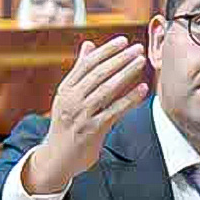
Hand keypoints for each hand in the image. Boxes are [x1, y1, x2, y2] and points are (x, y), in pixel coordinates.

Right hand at [23, 36, 148, 193]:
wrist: (57, 158)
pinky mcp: (93, 130)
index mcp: (66, 89)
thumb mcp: (67, 96)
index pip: (87, 64)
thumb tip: (89, 45)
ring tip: (141, 62)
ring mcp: (82, 115)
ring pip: (107, 89)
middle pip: (99, 74)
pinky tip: (142, 88)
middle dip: (120, 58)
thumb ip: (79, 71)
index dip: (107, 51)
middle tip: (137, 48)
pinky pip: (115, 110)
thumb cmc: (66, 124)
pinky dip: (130, 98)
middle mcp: (72, 100)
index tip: (123, 41)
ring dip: (126, 73)